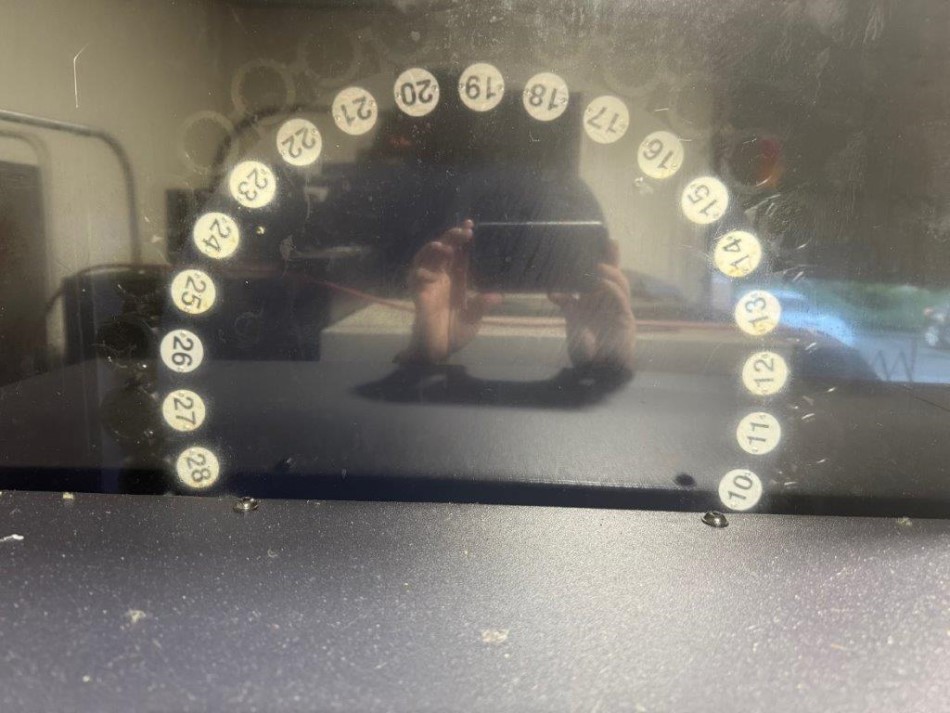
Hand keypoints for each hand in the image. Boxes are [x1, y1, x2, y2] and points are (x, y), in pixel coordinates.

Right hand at [397, 220, 501, 363]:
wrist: (438, 351)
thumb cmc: (455, 334)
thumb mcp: (473, 319)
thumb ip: (481, 306)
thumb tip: (498, 297)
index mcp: (456, 280)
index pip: (459, 254)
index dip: (462, 240)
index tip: (470, 225)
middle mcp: (442, 279)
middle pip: (443, 251)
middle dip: (451, 238)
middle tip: (463, 232)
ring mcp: (428, 285)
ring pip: (426, 259)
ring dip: (433, 250)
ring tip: (445, 246)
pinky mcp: (418, 296)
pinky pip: (414, 279)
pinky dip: (420, 272)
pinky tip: (429, 272)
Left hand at [550, 241, 636, 371]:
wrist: (596, 372)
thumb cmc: (584, 349)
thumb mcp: (571, 322)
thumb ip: (566, 305)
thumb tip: (552, 291)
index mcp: (595, 300)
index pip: (598, 275)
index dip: (599, 260)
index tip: (592, 243)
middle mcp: (608, 302)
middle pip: (613, 274)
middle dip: (613, 257)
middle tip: (609, 240)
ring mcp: (619, 310)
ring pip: (621, 283)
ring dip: (612, 272)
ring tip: (599, 264)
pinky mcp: (626, 320)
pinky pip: (622, 299)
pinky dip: (612, 288)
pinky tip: (602, 282)